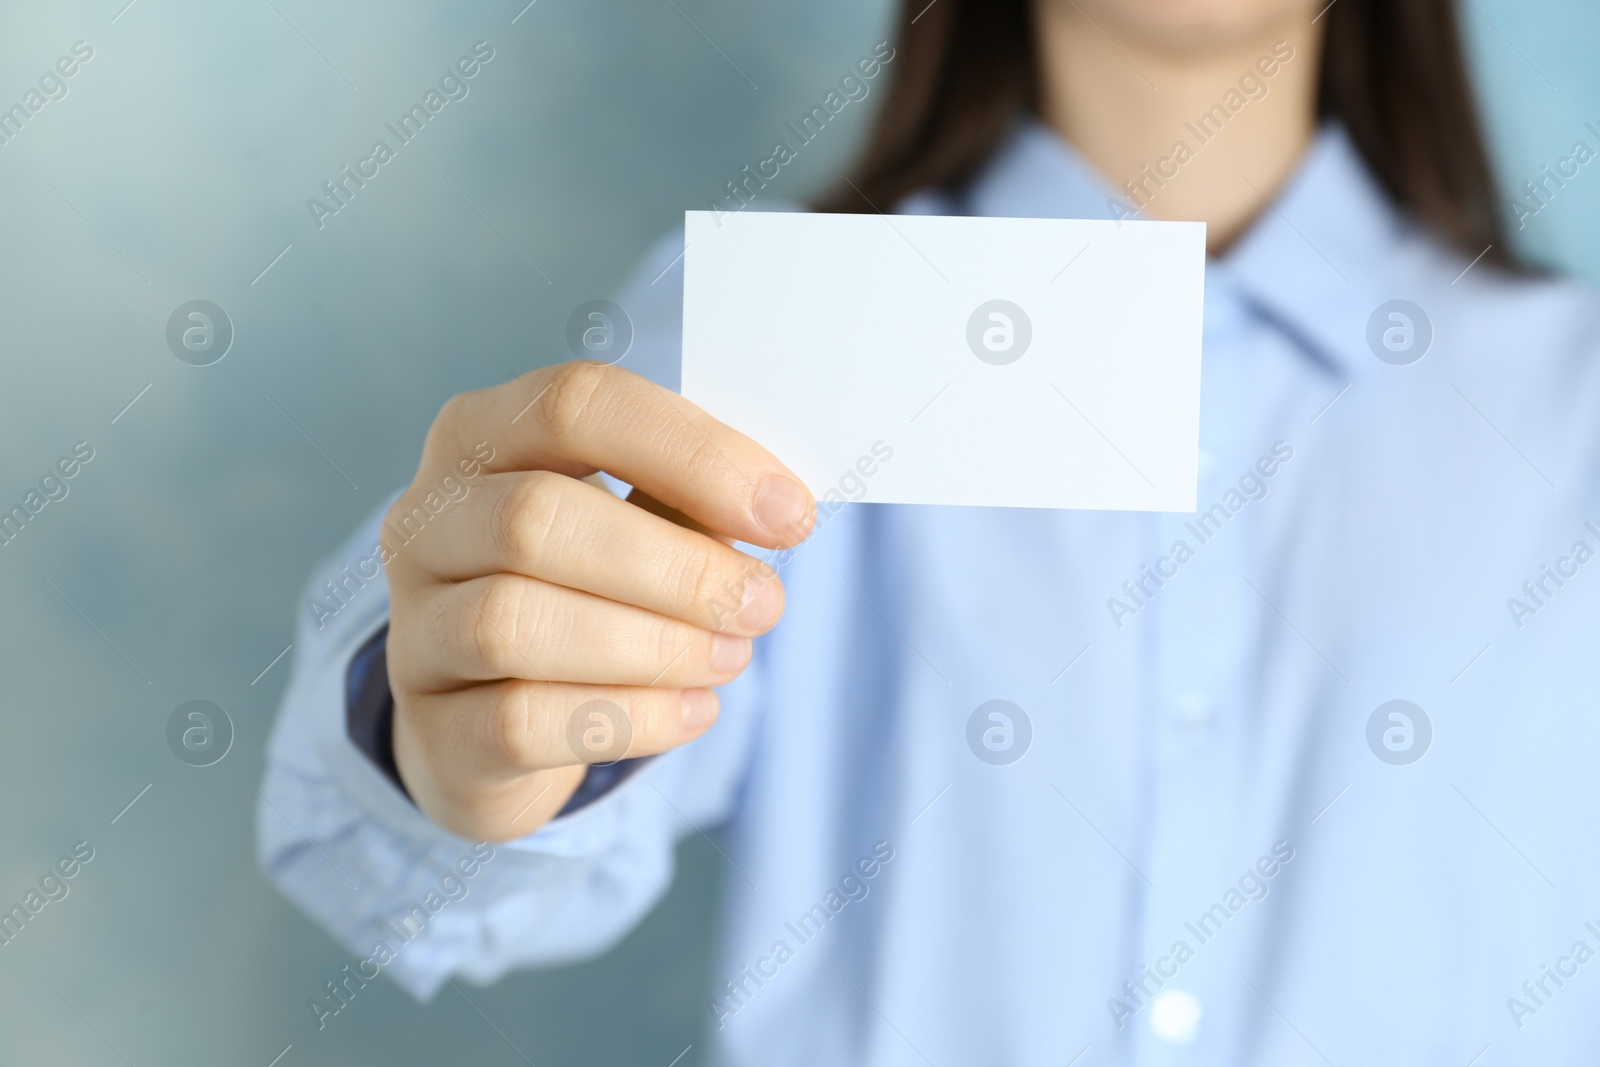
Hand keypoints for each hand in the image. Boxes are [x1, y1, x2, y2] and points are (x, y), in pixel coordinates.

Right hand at [383, 362, 814, 841]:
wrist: (493, 723)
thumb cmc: (582, 593)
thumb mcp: (632, 524)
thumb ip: (687, 502)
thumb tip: (775, 506)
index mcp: (483, 435)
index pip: (577, 405)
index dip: (693, 453)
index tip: (786, 513)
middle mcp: (427, 520)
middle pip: (536, 519)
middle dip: (676, 567)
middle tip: (763, 603)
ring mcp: (414, 628)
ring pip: (515, 624)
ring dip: (653, 645)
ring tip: (731, 656)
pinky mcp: (433, 727)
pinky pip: (519, 721)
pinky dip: (629, 717)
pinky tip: (694, 710)